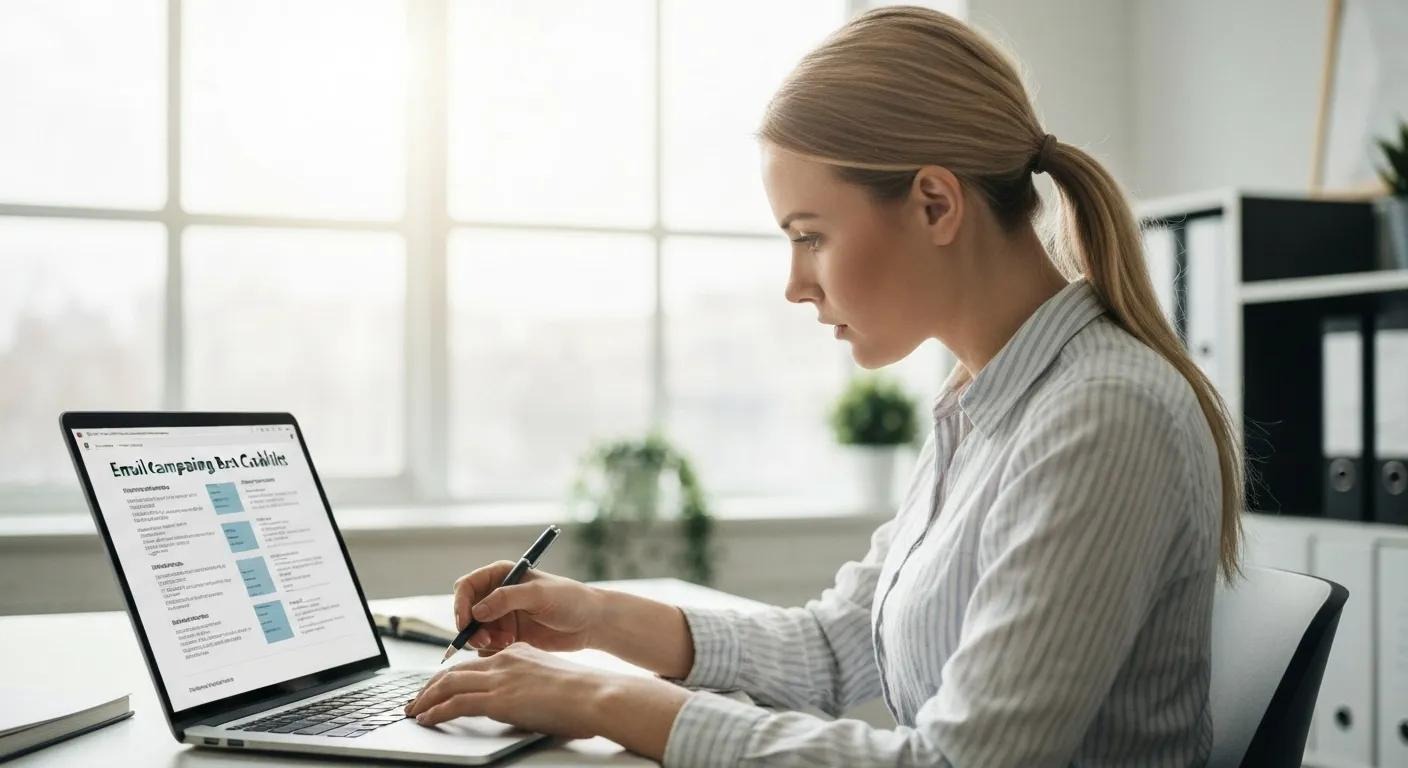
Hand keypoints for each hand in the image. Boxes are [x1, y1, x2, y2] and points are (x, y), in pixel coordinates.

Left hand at [405, 643, 690, 759]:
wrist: (596, 695)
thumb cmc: (585, 694)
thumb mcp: (553, 681)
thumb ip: (532, 686)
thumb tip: (526, 703)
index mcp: (518, 653)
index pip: (475, 663)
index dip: (453, 675)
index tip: (441, 686)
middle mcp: (504, 661)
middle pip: (455, 670)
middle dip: (431, 685)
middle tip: (417, 698)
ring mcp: (500, 679)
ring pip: (448, 684)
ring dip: (426, 698)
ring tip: (414, 710)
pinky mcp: (498, 699)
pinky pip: (456, 704)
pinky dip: (436, 711)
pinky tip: (427, 719)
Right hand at [452, 561, 600, 653]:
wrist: (591, 623)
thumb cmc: (569, 599)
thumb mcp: (539, 594)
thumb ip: (506, 599)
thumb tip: (477, 611)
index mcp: (501, 575)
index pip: (466, 586)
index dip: (461, 604)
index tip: (466, 623)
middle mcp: (497, 596)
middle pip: (466, 612)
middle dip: (471, 628)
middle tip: (486, 641)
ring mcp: (502, 617)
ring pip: (475, 632)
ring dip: (484, 641)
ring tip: (508, 643)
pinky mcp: (509, 637)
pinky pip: (487, 647)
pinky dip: (493, 651)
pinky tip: (514, 648)